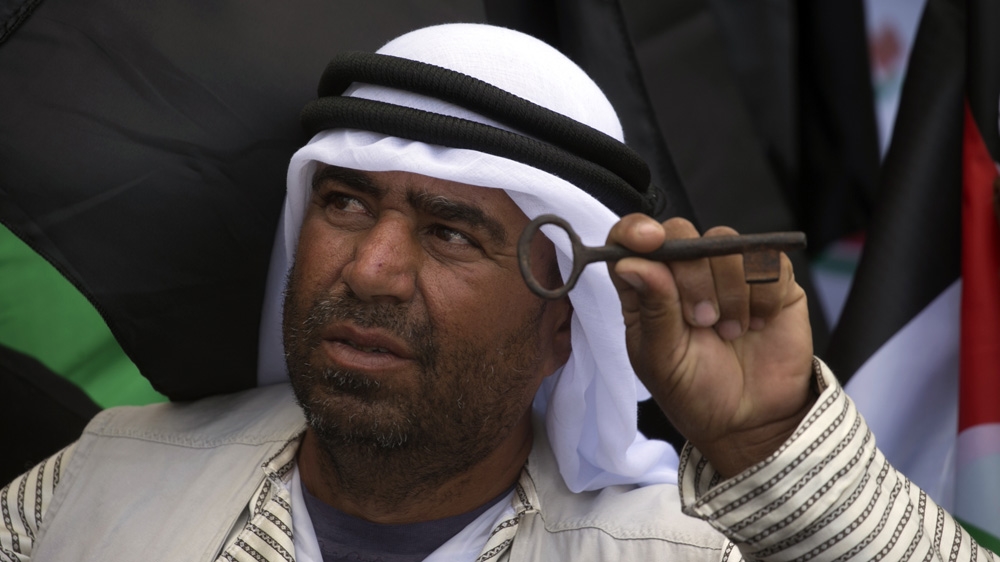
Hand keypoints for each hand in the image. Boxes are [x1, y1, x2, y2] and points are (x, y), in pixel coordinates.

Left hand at [607, 215, 814, 476]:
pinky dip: (763, 295)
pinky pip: (769, 262)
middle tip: (701, 320)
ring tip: (730, 332)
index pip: (631, 240)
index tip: (648, 239)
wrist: (752, 422)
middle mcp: (685, 273)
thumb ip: (652, 308)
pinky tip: (758, 325)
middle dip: (692, 273)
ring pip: (727, 242)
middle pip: (682, 233)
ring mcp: (729, 273)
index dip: (636, 230)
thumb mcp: (663, 359)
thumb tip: (631, 262)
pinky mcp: (771, 281)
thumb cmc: (695, 393)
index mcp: (647, 288)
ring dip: (729, 289)